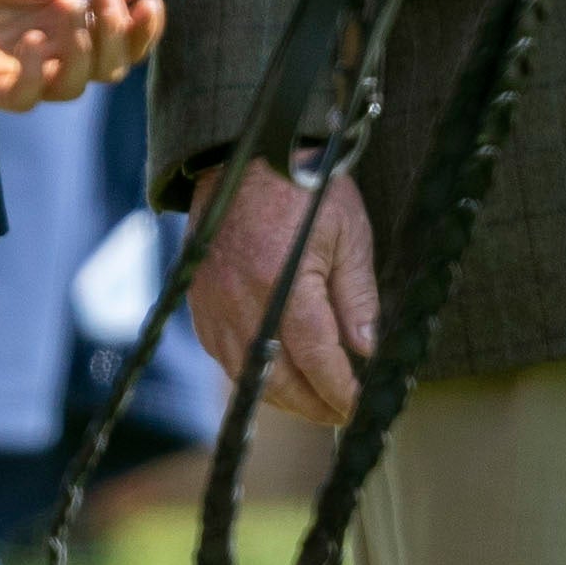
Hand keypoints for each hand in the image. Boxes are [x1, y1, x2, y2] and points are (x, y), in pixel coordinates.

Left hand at [0, 0, 165, 109]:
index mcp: (68, 16)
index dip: (141, 31)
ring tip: (74, 10)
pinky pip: (25, 98)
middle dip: (118, 37)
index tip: (148, 3)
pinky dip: (38, 73)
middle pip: (107, 68)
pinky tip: (34, 38)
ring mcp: (19, 68)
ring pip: (73, 86)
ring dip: (85, 53)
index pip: (119, 40)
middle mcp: (50, 47)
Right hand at [187, 159, 379, 425]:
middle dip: (314, 405)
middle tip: (341, 412)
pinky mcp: (198, 301)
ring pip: (247, 374)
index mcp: (284, 283)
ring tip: (314, 400)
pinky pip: (222, 353)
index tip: (360, 408)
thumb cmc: (304, 186)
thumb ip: (358, 296)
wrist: (242, 152)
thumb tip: (367, 350)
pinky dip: (251, 371)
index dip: (341, 392)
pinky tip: (277, 372)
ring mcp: (213, 303)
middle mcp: (241, 301)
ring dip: (282, 395)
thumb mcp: (348, 231)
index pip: (317, 361)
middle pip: (280, 380)